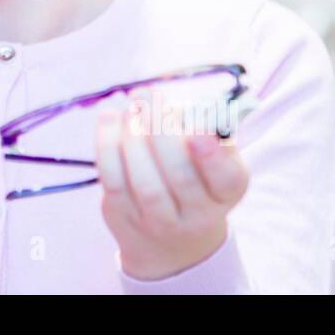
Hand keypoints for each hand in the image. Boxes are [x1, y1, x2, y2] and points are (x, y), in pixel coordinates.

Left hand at [95, 88, 249, 279]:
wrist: (169, 239)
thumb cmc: (194, 179)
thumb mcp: (211, 159)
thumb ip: (202, 129)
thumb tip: (178, 104)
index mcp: (226, 192)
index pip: (227, 179)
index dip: (211, 156)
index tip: (196, 128)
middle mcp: (197, 214)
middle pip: (181, 177)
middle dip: (161, 131)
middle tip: (147, 94)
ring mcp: (159, 221)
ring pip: (145, 182)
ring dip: (133, 137)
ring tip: (130, 106)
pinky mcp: (124, 216)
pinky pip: (113, 181)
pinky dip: (107, 145)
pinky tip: (109, 118)